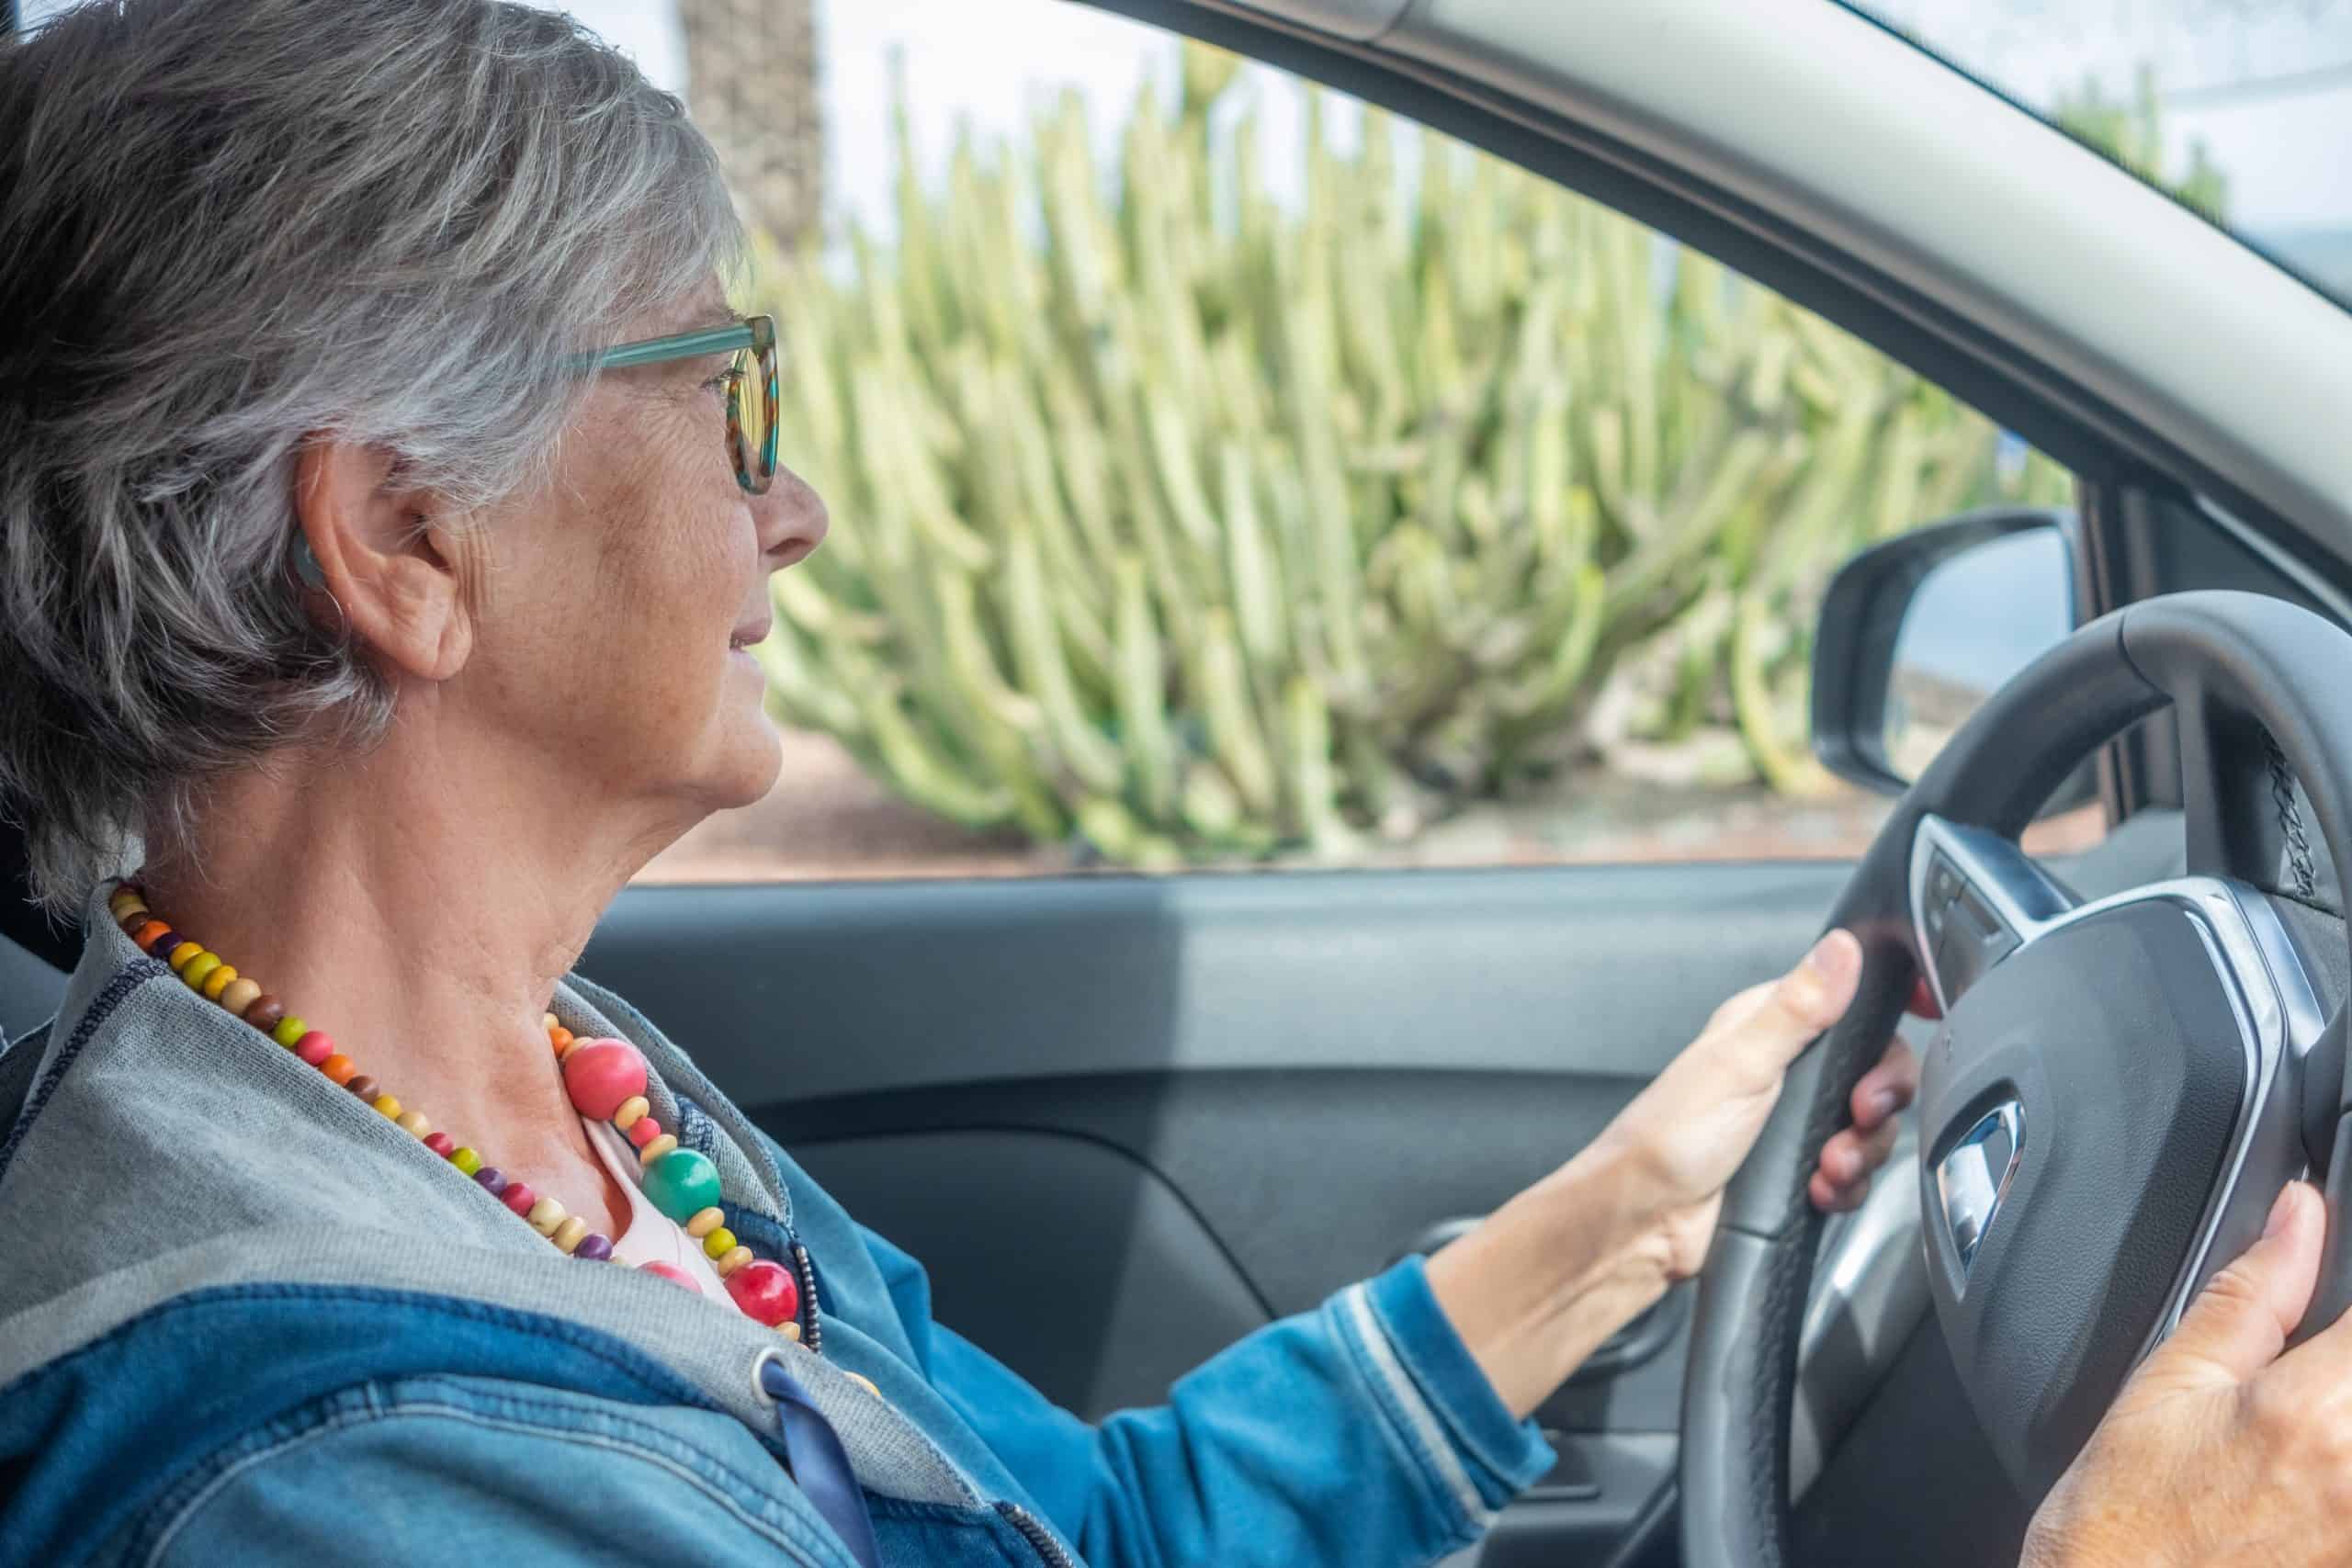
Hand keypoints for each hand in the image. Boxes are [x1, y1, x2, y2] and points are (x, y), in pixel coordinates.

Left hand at [1427, 930, 1915, 1414]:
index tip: (1922, 1014)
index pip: (1852, 1000)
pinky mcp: (1800, 1166)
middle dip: (1880, 1098)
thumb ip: (1796, 1009)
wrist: (1646, 1223)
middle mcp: (1786, 1067)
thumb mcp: (1738, 1064)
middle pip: (1876, 1068)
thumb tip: (1841, 948)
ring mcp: (1795, 1120)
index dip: (1892, 1008)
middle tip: (1859, 1115)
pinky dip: (1847, 1185)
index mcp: (1768, 1024)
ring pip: (1872, 1124)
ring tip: (1827, 1166)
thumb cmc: (1668, 1138)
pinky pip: (1856, 1171)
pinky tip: (1819, 1191)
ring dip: (1862, 1150)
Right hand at [2022, 1181, 2351, 1567]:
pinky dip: (2344, 1458)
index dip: (2351, 1295)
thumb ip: (2252, 1294)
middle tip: (2314, 1365)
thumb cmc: (2128, 1520)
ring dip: (2345, 1399)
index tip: (2331, 1317)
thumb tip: (2300, 1212)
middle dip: (2345, 1356)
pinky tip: (2316, 1466)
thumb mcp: (2170, 1385)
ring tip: (2306, 1421)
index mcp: (2316, 1411)